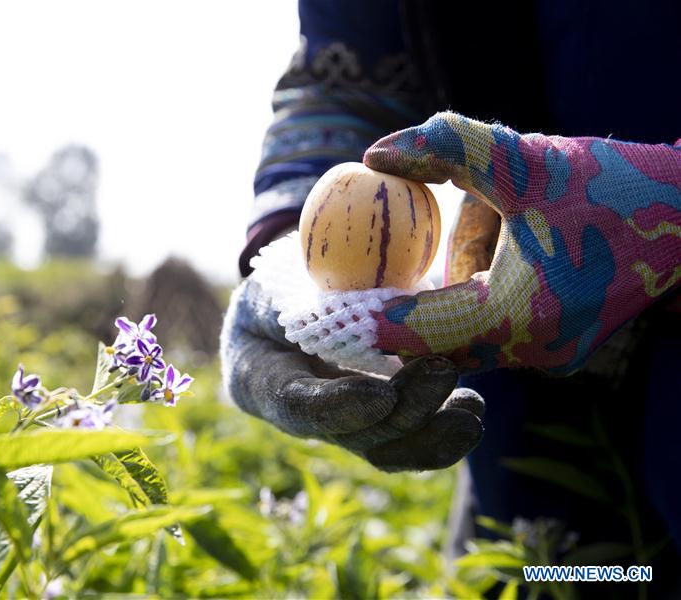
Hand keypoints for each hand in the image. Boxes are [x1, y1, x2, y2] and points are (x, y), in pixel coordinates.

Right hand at [220, 278, 483, 471]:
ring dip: (430, 436)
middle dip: (402, 412)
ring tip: (470, 408)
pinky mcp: (373, 419)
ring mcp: (339, 423)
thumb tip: (383, 295)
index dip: (339, 408)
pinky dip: (439, 430)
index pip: (297, 405)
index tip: (382, 394)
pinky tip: (470, 409)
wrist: (280, 308)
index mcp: (259, 377)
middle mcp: (299, 414)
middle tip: (443, 371)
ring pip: (382, 448)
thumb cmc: (274, 287)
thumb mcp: (279, 278)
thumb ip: (313, 292)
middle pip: (351, 433)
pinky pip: (404, 437)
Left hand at [364, 112, 680, 373]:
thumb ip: (446, 148)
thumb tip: (373, 155)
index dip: (364, 318)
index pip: (412, 331)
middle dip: (396, 309)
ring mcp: (549, 356)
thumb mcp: (524, 159)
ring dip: (446, 290)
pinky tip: (497, 241)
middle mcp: (530, 352)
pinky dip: (477, 292)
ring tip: (471, 229)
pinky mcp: (560, 348)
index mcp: (514, 318)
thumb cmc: (614, 186)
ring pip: (463, 330)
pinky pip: (494, 325)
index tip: (323, 303)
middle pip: (432, 340)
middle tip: (351, 281)